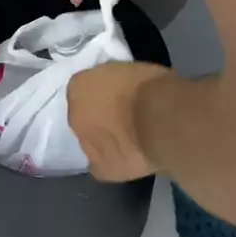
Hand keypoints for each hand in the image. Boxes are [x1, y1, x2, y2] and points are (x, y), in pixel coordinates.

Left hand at [67, 62, 166, 181]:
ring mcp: (85, 144)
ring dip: (104, 141)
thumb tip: (119, 88)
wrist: (160, 118)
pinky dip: (112, 163)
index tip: (117, 96)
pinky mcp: (101, 169)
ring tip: (129, 141)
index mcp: (79, 85)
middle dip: (98, 118)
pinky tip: (128, 159)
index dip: (101, 94)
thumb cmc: (150, 85)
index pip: (83, 89)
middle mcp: (74, 115)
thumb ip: (114, 80)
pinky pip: (102, 167)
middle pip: (82, 117)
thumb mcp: (127, 68)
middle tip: (123, 119)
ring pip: (90, 143)